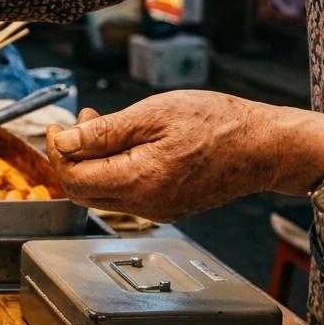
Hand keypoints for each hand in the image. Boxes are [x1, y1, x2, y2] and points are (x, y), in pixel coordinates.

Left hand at [46, 91, 323, 221]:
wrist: (266, 147)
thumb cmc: (218, 124)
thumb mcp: (153, 115)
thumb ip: (103, 132)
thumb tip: (64, 142)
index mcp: (139, 181)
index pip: (74, 179)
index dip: (57, 152)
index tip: (58, 127)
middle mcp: (145, 205)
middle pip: (82, 191)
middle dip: (70, 157)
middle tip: (78, 122)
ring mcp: (157, 210)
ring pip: (102, 194)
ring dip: (91, 162)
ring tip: (100, 125)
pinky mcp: (168, 207)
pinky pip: (125, 194)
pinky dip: (113, 170)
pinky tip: (124, 144)